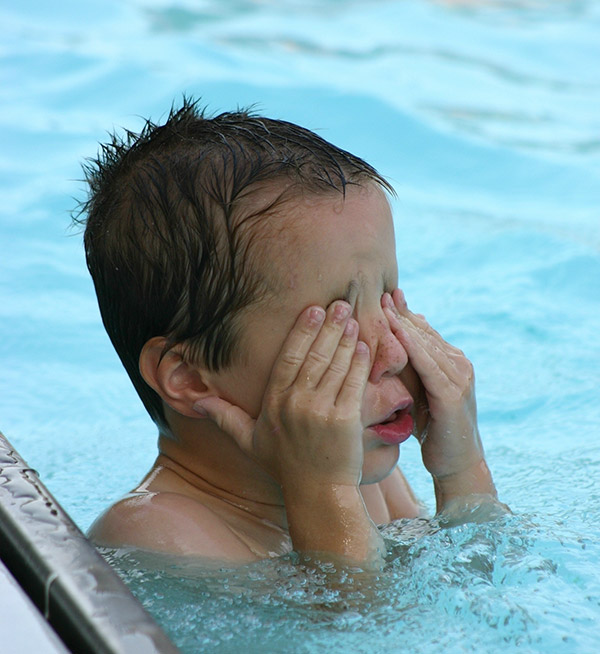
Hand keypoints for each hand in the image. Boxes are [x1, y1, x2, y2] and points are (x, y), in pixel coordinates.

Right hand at [193, 301, 370, 491]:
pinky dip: (359, 363)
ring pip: (334, 366)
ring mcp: (321, 412)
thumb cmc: (284, 465)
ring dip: (345, 339)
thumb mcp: (248, 441)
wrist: (317, 493)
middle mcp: (295, 404)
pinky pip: (353, 384)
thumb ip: (223, 417)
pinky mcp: (345, 421)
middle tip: (340, 303)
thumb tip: (195, 401)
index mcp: (273, 403)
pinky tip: (364, 346)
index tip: (313, 310)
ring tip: (353, 318)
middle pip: (313, 356)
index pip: (288, 359)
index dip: (302, 331)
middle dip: (328, 327)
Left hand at [382, 289, 485, 482]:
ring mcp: (459, 377)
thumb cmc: (432, 430)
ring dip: (403, 323)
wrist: (457, 464)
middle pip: (423, 332)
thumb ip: (407, 370)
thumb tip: (382, 349)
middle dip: (400, 312)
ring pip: (426, 343)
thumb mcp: (417, 393)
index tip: (381, 294)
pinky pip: (429, 365)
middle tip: (378, 291)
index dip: (402, 312)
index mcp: (450, 361)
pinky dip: (412, 347)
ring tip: (382, 304)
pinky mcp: (453, 393)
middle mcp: (459, 363)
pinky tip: (397, 333)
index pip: (422, 331)